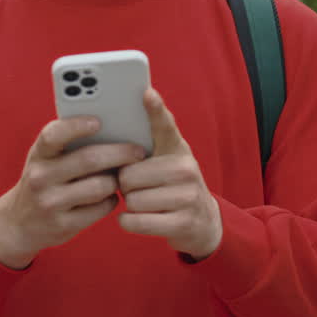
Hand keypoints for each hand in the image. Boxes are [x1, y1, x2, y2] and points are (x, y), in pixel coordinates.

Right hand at [0, 116, 147, 268]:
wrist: (19, 224)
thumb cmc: (44, 181)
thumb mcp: (46, 160)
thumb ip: (70, 144)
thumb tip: (115, 125)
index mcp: (39, 154)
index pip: (53, 135)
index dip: (76, 126)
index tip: (98, 121)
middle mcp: (41, 177)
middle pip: (89, 159)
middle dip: (120, 153)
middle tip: (139, 151)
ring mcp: (50, 203)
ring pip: (100, 186)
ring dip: (117, 180)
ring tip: (121, 176)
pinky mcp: (63, 225)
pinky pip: (101, 208)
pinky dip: (111, 200)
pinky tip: (109, 196)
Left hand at [118, 88, 222, 260]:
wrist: (202, 221)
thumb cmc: (170, 184)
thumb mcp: (165, 160)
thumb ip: (145, 143)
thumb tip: (114, 130)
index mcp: (176, 147)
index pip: (164, 125)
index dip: (155, 109)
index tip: (147, 93)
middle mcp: (185, 168)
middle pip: (129, 174)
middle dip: (125, 183)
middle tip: (137, 185)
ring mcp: (187, 195)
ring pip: (131, 199)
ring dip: (129, 204)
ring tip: (145, 201)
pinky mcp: (183, 222)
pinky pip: (135, 220)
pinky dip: (129, 222)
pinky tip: (138, 217)